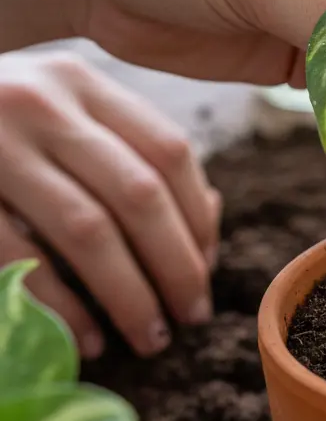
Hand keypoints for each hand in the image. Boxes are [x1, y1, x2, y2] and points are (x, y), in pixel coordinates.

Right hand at [0, 52, 220, 357]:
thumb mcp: (55, 113)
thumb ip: (125, 150)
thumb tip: (207, 221)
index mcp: (80, 81)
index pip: (169, 150)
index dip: (198, 216)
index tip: (209, 268)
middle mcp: (40, 104)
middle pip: (138, 193)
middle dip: (176, 265)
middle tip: (193, 315)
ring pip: (87, 230)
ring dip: (130, 295)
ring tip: (151, 337)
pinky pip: (20, 259)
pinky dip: (62, 307)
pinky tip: (86, 339)